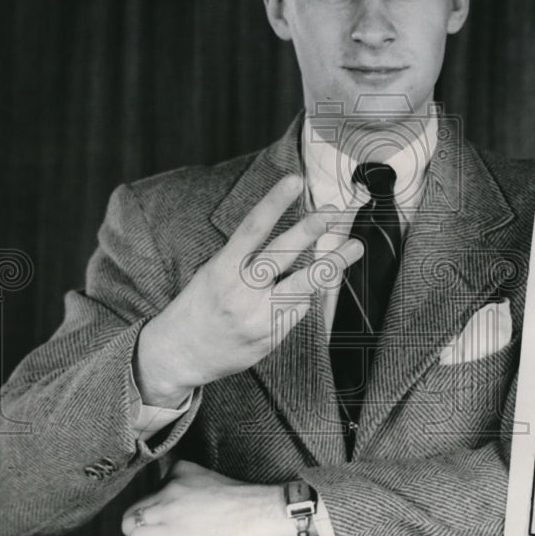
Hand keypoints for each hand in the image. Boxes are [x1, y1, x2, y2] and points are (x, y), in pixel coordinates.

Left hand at [120, 460, 296, 535]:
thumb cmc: (248, 506)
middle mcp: (172, 484)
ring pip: (130, 522)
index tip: (171, 523)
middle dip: (144, 525)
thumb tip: (177, 515)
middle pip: (135, 508)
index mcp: (183, 470)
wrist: (265, 513)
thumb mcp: (212, 486)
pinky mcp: (171, 528)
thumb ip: (189, 493)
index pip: (150, 494)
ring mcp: (169, 505)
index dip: (157, 513)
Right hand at [135, 174, 361, 405]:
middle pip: (281, 255)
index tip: (294, 180)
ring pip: (302, 286)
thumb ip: (247, 259)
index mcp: (222, 269)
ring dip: (330, 265)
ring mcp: (257, 317)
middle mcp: (240, 292)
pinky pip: (297, 311)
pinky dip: (303, 297)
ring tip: (354, 247)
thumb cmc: (200, 305)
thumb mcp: (213, 274)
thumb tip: (294, 242)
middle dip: (309, 231)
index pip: (252, 228)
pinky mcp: (270, 337)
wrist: (180, 354)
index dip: (274, 202)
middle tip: (333, 211)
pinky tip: (304, 291)